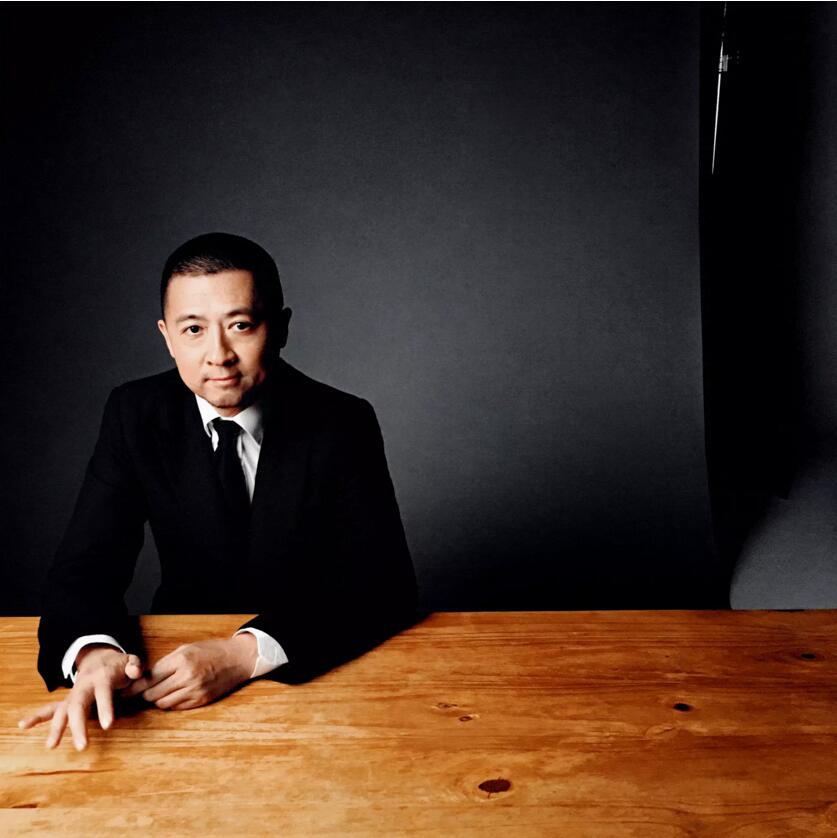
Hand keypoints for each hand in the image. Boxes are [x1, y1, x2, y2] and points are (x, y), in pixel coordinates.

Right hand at [18, 645, 142, 750]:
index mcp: (102, 677)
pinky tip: (23, 725)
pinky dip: (36, 717)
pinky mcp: (67, 701)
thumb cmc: (119, 665)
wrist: (100, 657)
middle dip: (77, 726)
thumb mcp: (131, 662)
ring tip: (51, 746)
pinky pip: (49, 708)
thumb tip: (135, 673)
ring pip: (62, 710)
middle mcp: (84, 686)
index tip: (108, 726)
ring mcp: (74, 694)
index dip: (105, 708)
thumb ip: (135, 666)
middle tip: (82, 746)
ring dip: (56, 727)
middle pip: (78, 705)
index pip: (103, 693)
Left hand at [120, 635, 255, 710]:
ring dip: (158, 699)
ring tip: (159, 692)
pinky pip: (177, 707)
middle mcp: (187, 676)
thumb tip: (145, 678)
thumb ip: (166, 663)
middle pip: (153, 694)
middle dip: (145, 694)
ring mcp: (195, 690)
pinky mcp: (201, 700)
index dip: (135, 686)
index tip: (124, 691)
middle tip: (140, 693)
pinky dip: (171, 703)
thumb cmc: (211, 650)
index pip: (149, 678)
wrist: (237, 658)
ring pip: (163, 703)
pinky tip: (174, 695)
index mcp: (181, 660)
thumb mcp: (186, 649)